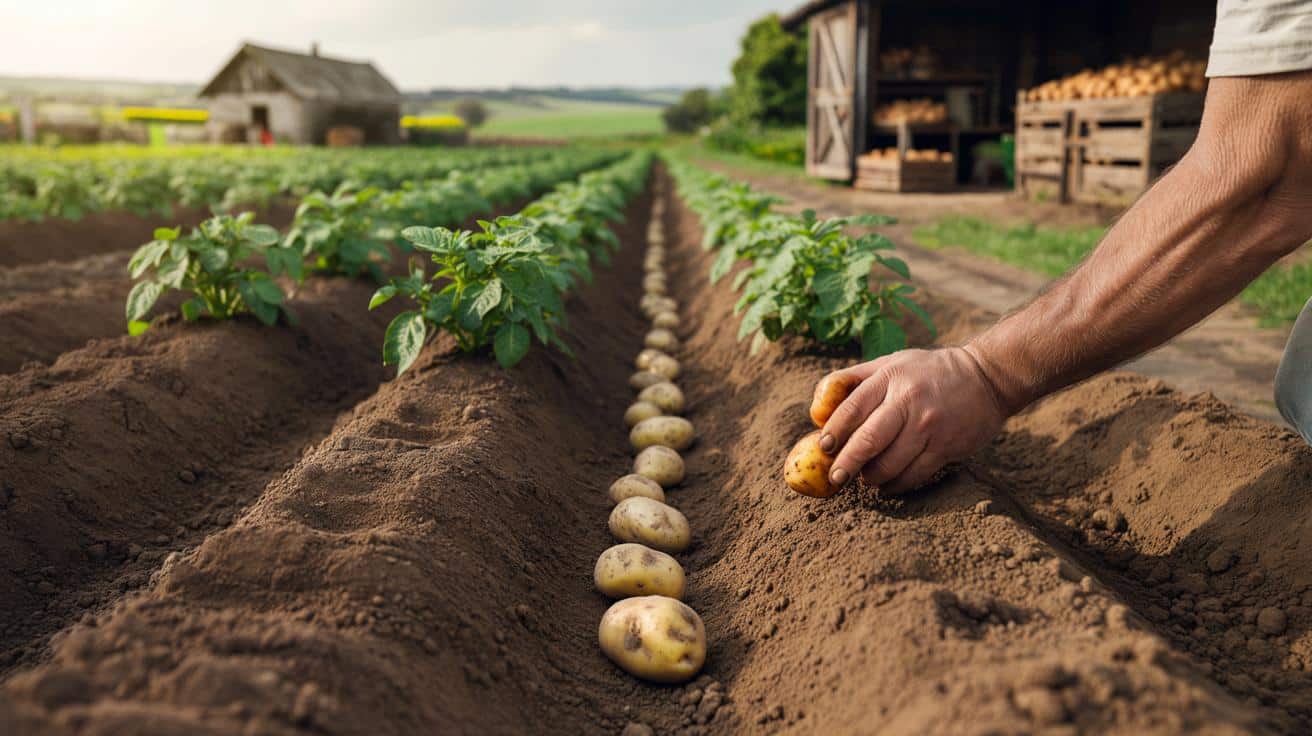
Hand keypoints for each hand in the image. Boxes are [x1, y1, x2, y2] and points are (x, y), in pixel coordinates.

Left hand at [817, 346, 1010, 494]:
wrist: (988, 377)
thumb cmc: (929, 371)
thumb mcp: (892, 362)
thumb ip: (855, 380)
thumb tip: (818, 408)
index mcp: (890, 377)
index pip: (852, 407)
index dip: (834, 430)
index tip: (823, 447)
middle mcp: (909, 401)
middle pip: (869, 439)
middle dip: (847, 462)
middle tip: (835, 477)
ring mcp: (929, 426)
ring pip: (891, 462)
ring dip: (872, 476)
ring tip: (865, 479)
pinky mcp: (947, 446)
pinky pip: (915, 474)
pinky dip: (897, 484)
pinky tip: (887, 486)